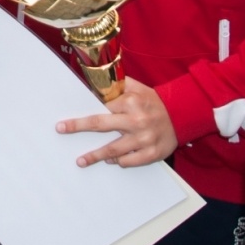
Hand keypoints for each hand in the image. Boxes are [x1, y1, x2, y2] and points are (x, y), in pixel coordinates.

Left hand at [57, 78, 176, 168]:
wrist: (183, 115)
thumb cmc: (154, 102)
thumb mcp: (138, 88)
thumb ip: (118, 85)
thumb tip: (95, 82)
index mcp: (132, 102)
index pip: (102, 107)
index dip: (84, 111)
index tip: (67, 116)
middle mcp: (136, 120)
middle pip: (101, 125)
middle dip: (79, 127)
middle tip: (61, 129)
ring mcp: (144, 139)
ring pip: (114, 149)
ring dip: (96, 156)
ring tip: (80, 161)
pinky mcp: (153, 154)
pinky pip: (130, 161)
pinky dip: (119, 161)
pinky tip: (111, 160)